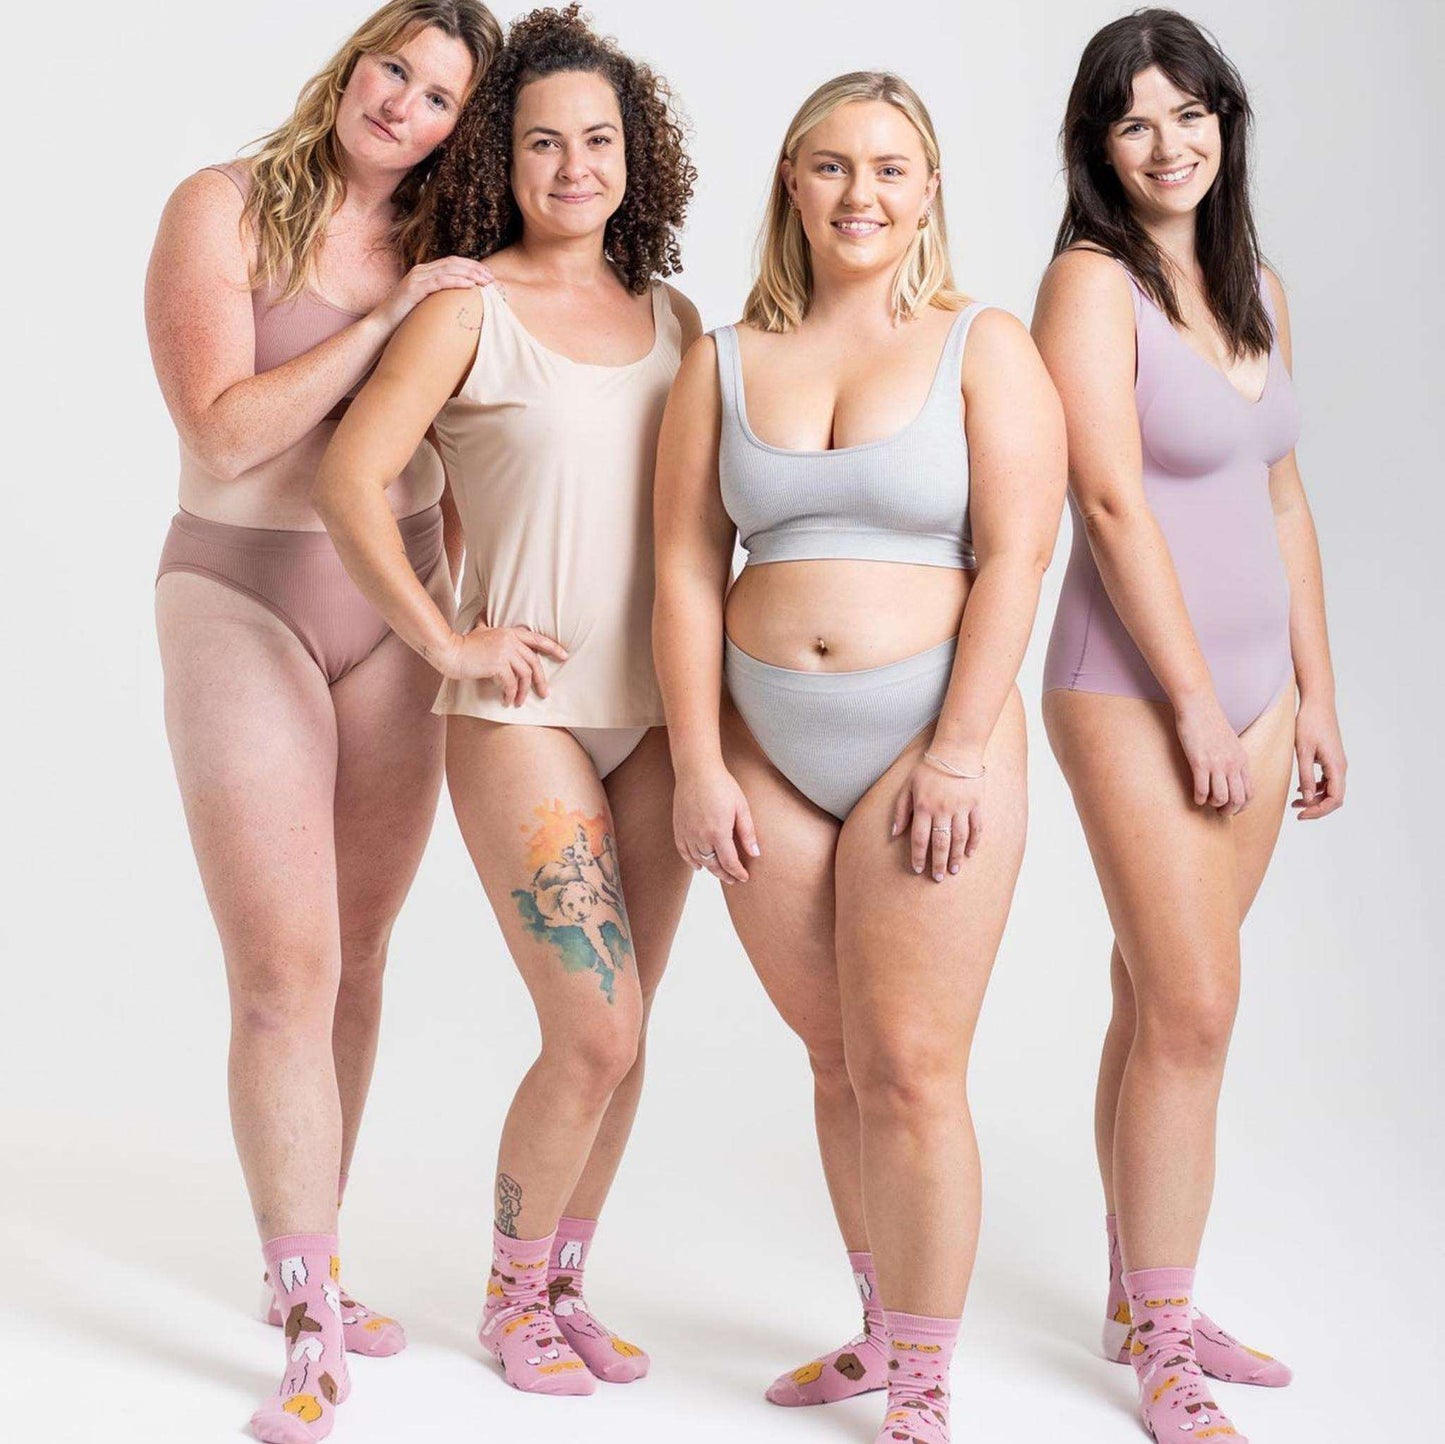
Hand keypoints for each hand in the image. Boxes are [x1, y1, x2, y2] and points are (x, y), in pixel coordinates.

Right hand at [371, 256, 495, 331]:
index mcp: (425, 273)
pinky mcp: (414, 288)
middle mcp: (421, 271)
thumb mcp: (426, 306)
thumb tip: (460, 307)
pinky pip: (440, 281)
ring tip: (486, 280)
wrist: (382, 326)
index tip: (488, 275)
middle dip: (475, 268)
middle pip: (453, 263)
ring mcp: (417, 277)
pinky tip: (470, 285)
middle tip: (491, 277)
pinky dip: (457, 281)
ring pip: (448, 269)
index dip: (471, 266)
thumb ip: (440, 300)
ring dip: (470, 273)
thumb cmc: (405, 320)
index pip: (452, 263)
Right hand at [438, 624, 567, 705]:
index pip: (537, 639)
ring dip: (523, 692)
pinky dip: (511, 694)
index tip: (565, 656)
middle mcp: (510, 640)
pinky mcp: (497, 665)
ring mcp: (504, 652)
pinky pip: (511, 683)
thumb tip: (483, 617)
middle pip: (534, 662)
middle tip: (545, 693)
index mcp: (509, 632)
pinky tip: (506, 700)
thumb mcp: (479, 630)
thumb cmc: (463, 644)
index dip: (553, 647)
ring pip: (524, 675)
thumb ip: (486, 627)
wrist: (450, 652)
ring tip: (519, 702)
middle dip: (541, 680)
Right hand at [673, 762, 758, 883]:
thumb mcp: (741, 808)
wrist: (697, 770)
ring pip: (698, 860)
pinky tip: (698, 866)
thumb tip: (755, 853)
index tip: (744, 877)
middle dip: (725, 874)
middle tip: (734, 879)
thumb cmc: (721, 785)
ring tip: (720, 873)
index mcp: (718, 833)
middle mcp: (700, 837)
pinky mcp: (678, 827)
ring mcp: (687, 833)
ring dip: (710, 869)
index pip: (729, 862)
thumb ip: (747, 833)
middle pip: (713, 865)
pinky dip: (691, 861)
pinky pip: (683, 851)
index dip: (738, 872)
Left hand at [891, 755, 984, 880]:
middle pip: (940, 842)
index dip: (918, 856)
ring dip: (956, 856)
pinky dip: (974, 842)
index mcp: (923, 806)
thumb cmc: (928, 768)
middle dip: (938, 863)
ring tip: (953, 870)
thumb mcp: (908, 786)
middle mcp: (942, 809)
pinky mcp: (976, 803)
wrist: (956, 750)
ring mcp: (961, 807)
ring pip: (959, 838)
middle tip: (937, 878)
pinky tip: (969, 853)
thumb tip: (895, 833)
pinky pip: (977, 827)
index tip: (917, 869)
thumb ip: (901, 810)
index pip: (919, 838)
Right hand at [1174, 692, 1250, 813]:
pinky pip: (1202, 790)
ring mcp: (1217, 764)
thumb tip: (1229, 776)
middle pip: (1238, 799)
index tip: (1232, 808)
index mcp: (1242, 760)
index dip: (1242, 806)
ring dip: (1213, 805)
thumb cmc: (1210, 722)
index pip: (1250, 792)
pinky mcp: (1199, 762)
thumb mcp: (1230, 742)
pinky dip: (1199, 798)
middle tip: (1218, 811)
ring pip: (1221, 797)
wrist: (1199, 705)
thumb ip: (1233, 759)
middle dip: (1229, 810)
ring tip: (1206, 802)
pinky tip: (1195, 797)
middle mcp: (1233, 764)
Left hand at [1292, 695, 1346, 819]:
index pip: (1335, 799)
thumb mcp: (1303, 752)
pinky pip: (1327, 780)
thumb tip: (1308, 799)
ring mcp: (1337, 763)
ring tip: (1295, 804)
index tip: (1301, 815)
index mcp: (1336, 766)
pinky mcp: (1331, 758)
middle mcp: (1341, 766)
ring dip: (1315, 799)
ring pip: (1331, 789)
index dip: (1319, 811)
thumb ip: (1305, 776)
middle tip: (1297, 812)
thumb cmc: (1309, 724)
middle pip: (1335, 797)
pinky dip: (1316, 788)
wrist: (1317, 704)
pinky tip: (1301, 790)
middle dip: (1317, 808)